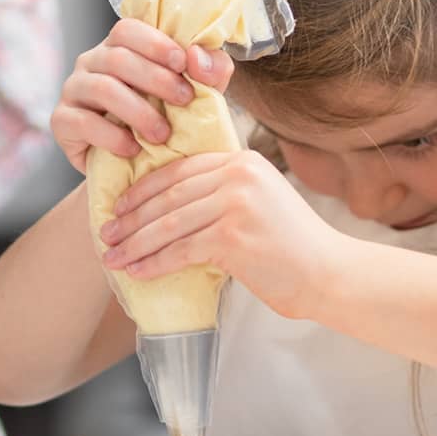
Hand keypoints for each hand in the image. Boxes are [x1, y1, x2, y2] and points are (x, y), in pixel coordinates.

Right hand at [51, 20, 233, 172]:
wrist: (134, 169)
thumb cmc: (166, 120)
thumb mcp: (196, 94)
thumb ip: (209, 71)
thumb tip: (197, 56)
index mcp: (119, 47)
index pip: (128, 29)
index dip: (155, 43)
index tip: (182, 63)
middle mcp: (91, 62)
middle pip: (117, 57)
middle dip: (156, 79)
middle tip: (185, 100)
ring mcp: (73, 90)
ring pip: (101, 87)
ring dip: (137, 111)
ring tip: (162, 134)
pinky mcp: (61, 121)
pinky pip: (82, 122)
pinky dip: (111, 136)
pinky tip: (132, 149)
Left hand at [98, 149, 349, 319]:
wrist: (330, 273)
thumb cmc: (292, 246)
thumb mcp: (259, 200)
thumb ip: (221, 193)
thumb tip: (169, 207)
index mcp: (242, 161)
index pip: (179, 170)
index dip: (143, 189)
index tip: (119, 206)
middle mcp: (237, 175)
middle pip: (169, 196)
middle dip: (132, 218)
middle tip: (106, 234)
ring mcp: (235, 203)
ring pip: (169, 223)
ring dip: (135, 243)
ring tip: (113, 257)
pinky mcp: (232, 235)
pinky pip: (180, 249)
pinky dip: (154, 262)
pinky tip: (137, 272)